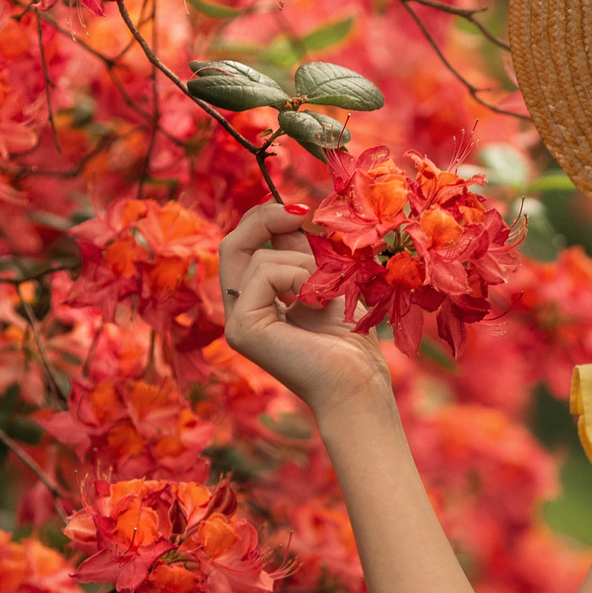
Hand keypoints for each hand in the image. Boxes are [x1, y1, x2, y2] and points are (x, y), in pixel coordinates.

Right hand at [217, 201, 391, 414]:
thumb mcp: (323, 282)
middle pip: (232, 246)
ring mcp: (236, 323)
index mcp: (257, 304)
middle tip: (299, 210)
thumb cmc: (350, 342)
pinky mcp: (241, 329)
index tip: (300, 208)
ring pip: (256, 257)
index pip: (246, 249)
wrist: (358, 384)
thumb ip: (300, 252)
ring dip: (302, 262)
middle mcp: (240, 313)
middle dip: (263, 218)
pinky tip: (316, 300)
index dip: (266, 220)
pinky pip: (262, 272)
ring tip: (327, 291)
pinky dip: (297, 275)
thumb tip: (289, 210)